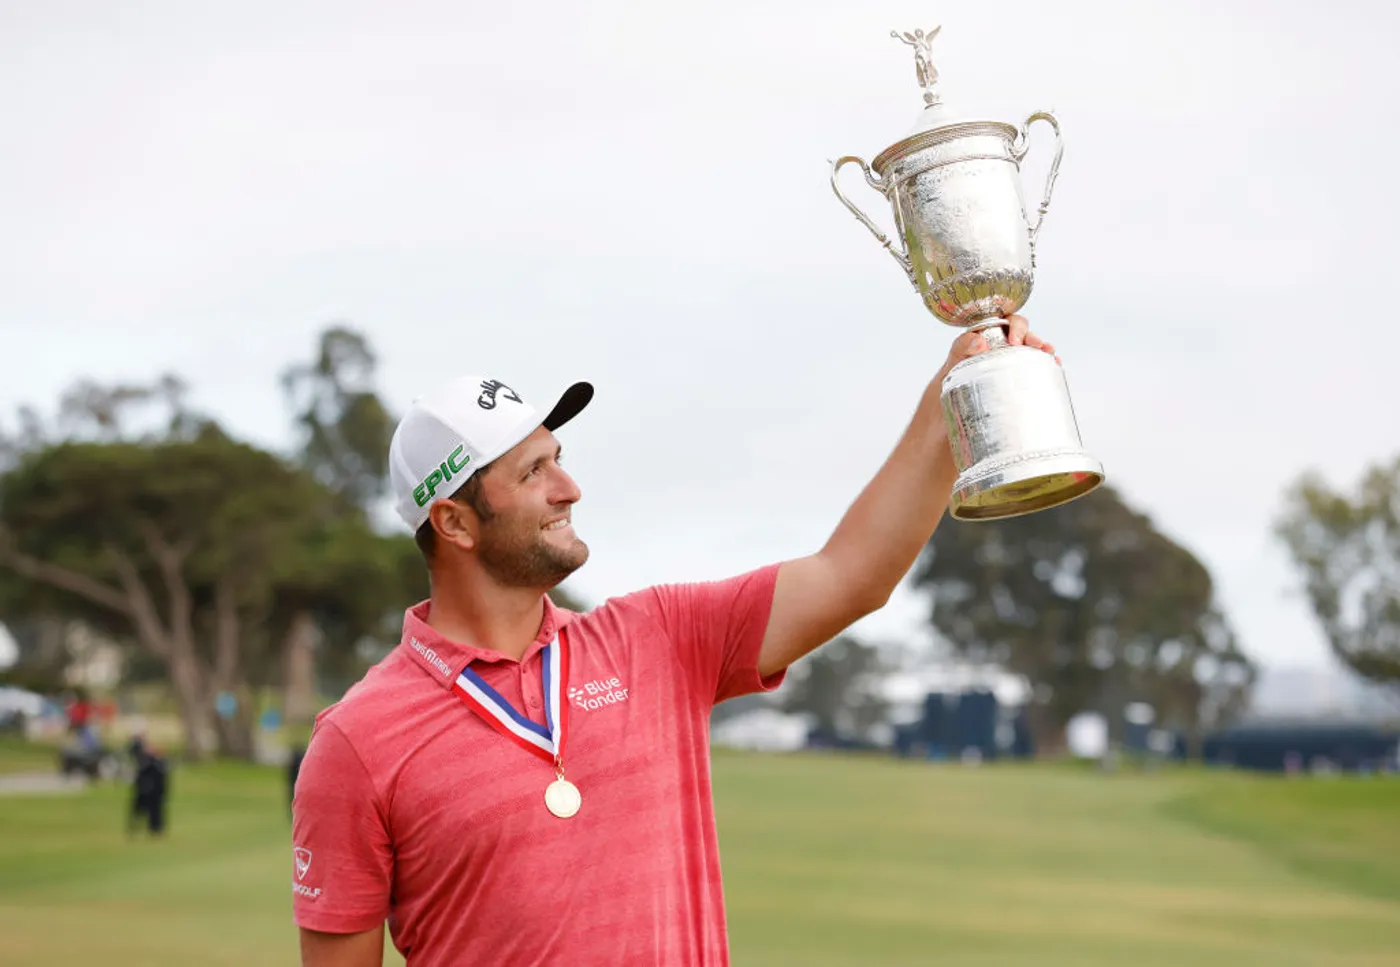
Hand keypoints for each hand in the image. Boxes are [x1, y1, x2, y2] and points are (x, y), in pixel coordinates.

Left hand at [938, 314, 1060, 377]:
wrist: (954, 392)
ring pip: (1034, 348)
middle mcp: (1007, 341)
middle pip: (1026, 333)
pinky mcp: (1018, 371)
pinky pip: (1035, 364)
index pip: (1010, 321)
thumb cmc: (956, 368)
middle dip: (1034, 338)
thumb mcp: (956, 354)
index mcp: (994, 330)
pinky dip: (1047, 364)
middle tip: (1038, 346)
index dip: (1017, 327)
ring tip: (1051, 356)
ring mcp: (1014, 356)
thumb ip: (963, 344)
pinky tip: (1055, 366)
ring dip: (1045, 350)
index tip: (1015, 342)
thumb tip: (980, 342)